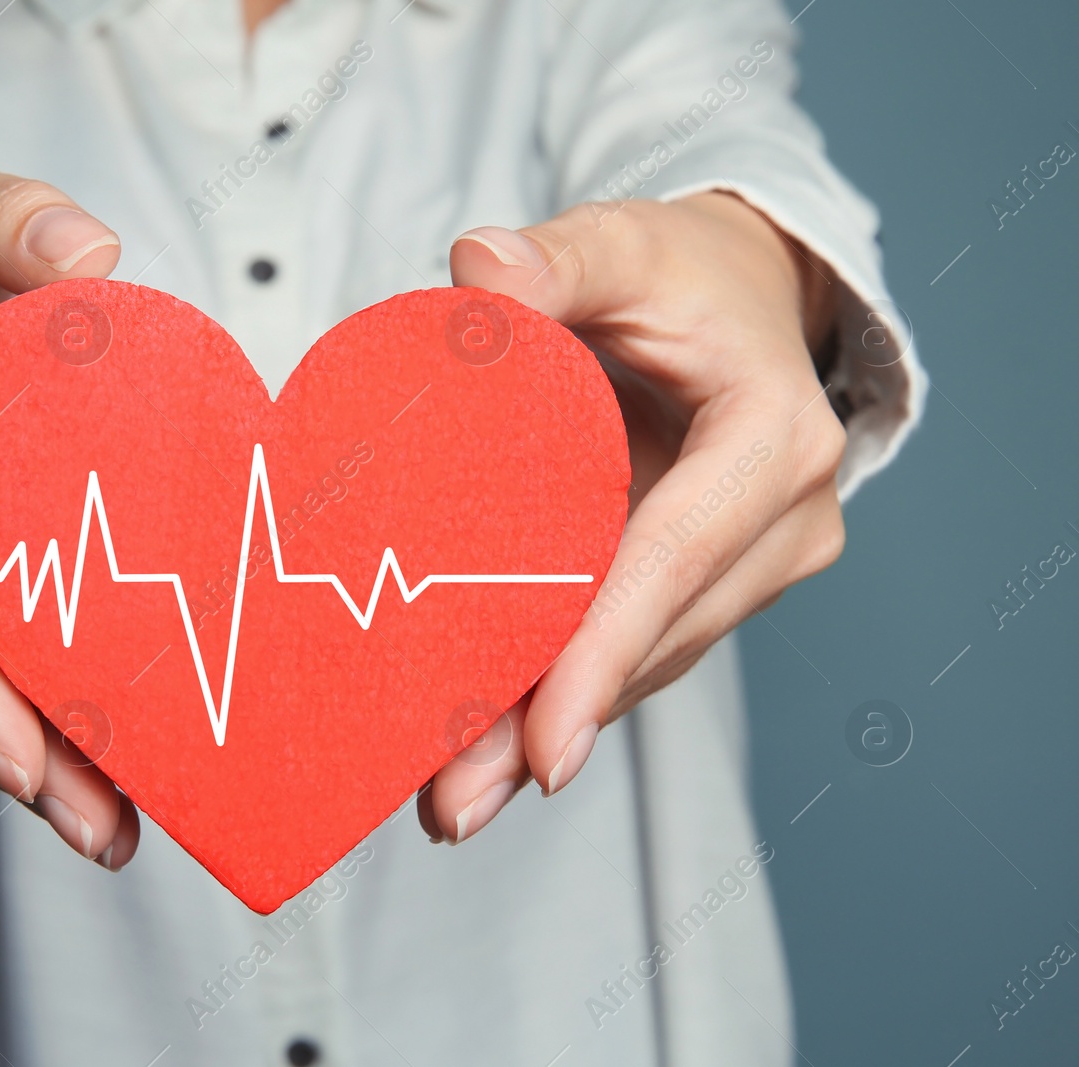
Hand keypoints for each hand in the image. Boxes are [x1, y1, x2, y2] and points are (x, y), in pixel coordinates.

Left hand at [420, 192, 846, 842]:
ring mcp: (756, 567)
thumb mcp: (623, 244)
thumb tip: (479, 269)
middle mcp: (785, 524)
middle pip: (654, 640)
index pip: (672, 558)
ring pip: (645, 665)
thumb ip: (556, 259)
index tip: (542, 749)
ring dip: (549, 731)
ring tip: (454, 801)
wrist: (740, 299)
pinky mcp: (714, 589)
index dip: (601, 653)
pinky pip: (636, 652)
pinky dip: (565, 697)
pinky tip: (490, 751)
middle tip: (454, 804)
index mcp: (774, 440)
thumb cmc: (681, 273)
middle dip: (553, 724)